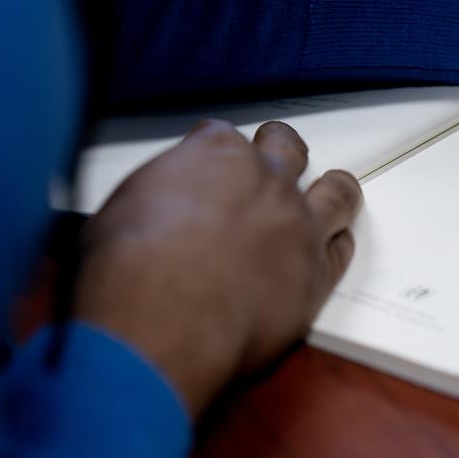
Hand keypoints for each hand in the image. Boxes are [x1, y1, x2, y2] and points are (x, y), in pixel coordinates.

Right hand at [71, 119, 361, 417]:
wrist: (160, 322)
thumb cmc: (130, 270)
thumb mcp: (117, 212)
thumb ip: (149, 199)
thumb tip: (144, 209)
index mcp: (215, 154)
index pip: (221, 135)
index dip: (214, 152)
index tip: (209, 165)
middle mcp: (265, 181)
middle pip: (287, 149)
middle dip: (280, 150)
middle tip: (276, 157)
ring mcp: (297, 226)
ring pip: (335, 192)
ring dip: (333, 189)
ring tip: (334, 188)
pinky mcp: (315, 275)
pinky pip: (341, 250)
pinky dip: (338, 244)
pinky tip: (335, 244)